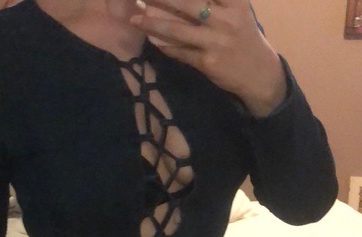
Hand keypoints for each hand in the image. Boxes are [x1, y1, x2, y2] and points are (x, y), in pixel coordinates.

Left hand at [130, 0, 286, 115]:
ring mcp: (216, 42)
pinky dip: (164, 46)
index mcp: (235, 1)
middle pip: (188, 3)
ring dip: (153, 24)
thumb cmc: (242, 36)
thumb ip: (214, 1)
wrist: (258, 72)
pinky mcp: (207, 63)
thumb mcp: (236, 10)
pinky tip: (151, 39)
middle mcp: (226, 19)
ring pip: (178, 30)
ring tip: (136, 19)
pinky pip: (180, 52)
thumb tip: (177, 1)